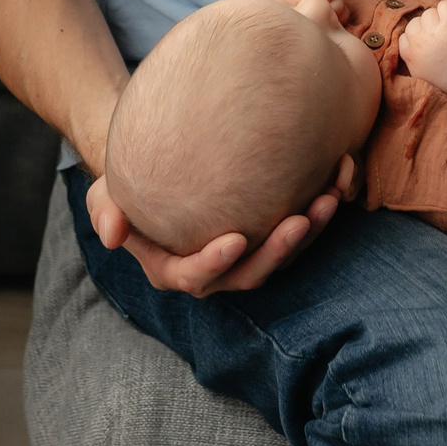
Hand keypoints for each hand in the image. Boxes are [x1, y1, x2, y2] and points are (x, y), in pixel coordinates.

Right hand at [83, 156, 356, 296]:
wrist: (162, 169)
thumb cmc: (133, 185)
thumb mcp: (108, 195)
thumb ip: (106, 213)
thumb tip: (112, 234)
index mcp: (177, 268)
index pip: (197, 276)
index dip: (216, 262)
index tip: (235, 238)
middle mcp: (218, 269)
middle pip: (252, 271)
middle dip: (279, 249)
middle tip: (302, 220)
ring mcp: (250, 252)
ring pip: (286, 253)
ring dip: (313, 229)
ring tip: (330, 198)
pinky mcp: (274, 231)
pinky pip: (304, 226)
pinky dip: (324, 205)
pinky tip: (340, 172)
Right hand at [398, 0, 446, 92]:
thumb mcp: (421, 74)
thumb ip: (411, 56)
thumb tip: (408, 37)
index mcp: (410, 54)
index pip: (405, 35)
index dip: (419, 38)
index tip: (430, 45)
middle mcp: (420, 41)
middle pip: (416, 22)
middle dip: (428, 29)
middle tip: (443, 39)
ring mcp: (437, 30)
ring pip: (430, 12)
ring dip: (440, 20)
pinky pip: (445, 4)